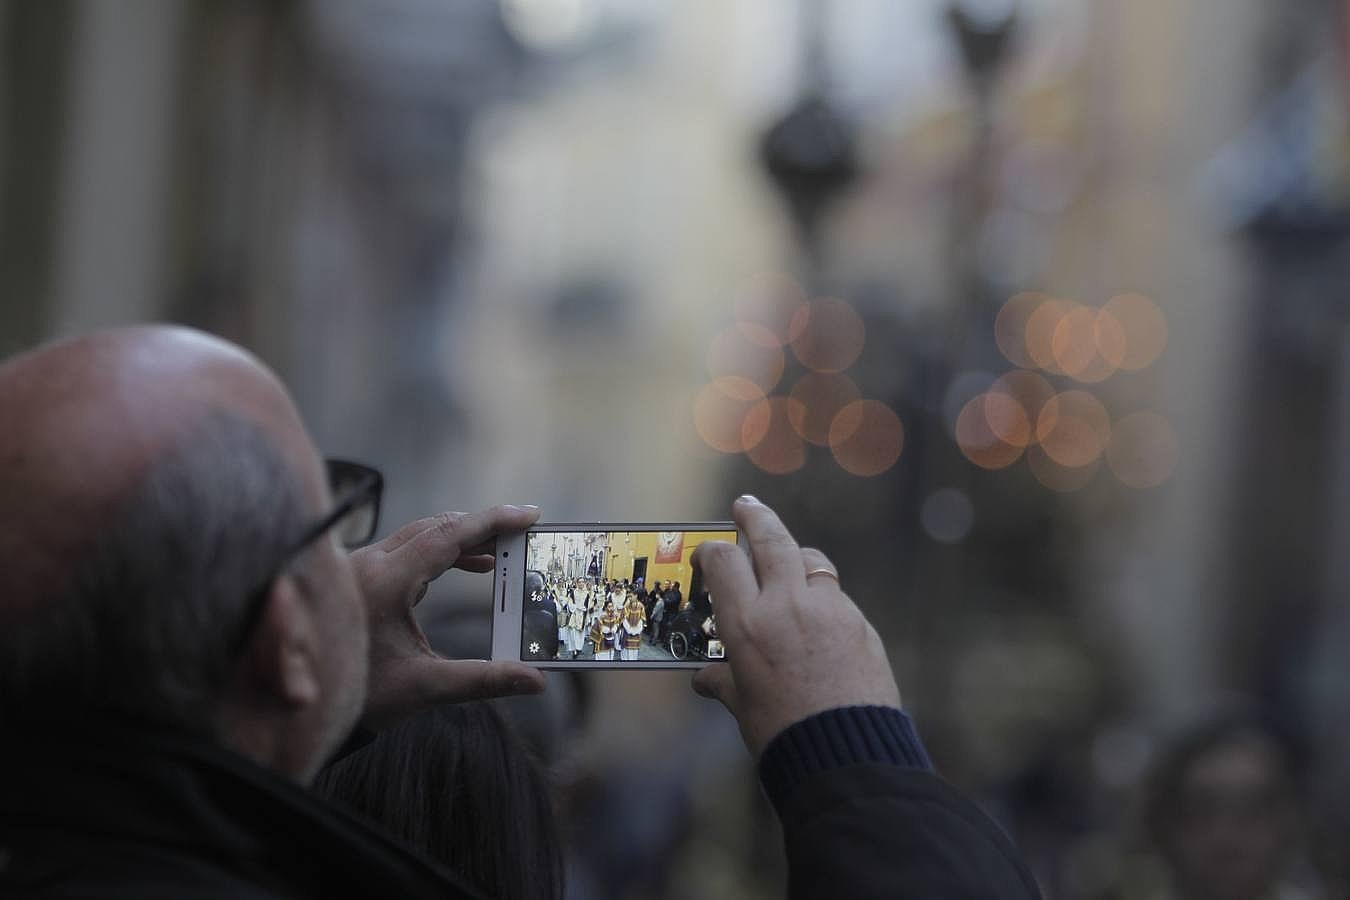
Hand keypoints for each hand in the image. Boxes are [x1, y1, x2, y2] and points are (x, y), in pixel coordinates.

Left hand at [350, 504, 546, 730]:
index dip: (491, 522)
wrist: (307, 707)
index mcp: (383, 582)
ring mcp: (363, 567)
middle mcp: (369, 565)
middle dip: (482, 526)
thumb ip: (483, 680)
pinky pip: (410, 549)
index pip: (446, 536)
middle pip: (435, 527)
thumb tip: (535, 681)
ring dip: (463, 538)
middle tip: (524, 530)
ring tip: (503, 550)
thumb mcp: (424, 687)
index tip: (528, 515)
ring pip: (421, 534)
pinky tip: (473, 565)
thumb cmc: (360, 695)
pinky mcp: (363, 576)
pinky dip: (444, 552)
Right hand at [691, 496, 900, 757]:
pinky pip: (836, 595)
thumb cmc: (783, 734)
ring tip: (789, 562)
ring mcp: (829, 608)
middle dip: (756, 517)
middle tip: (746, 506)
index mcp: (747, 623)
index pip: (723, 562)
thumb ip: (724, 682)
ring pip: (811, 560)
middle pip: (771, 539)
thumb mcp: (743, 706)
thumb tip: (706, 678)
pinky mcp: (860, 622)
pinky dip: (823, 597)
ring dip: (796, 556)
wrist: (847, 754)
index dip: (712, 551)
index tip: (709, 552)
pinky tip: (819, 618)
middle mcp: (787, 604)